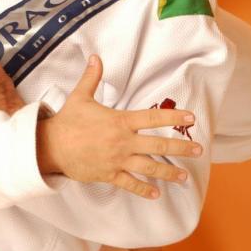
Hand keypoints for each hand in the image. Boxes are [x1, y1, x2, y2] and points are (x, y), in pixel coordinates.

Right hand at [37, 55, 201, 198]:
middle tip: (199, 149)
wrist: (51, 146)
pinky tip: (156, 194)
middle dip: (181, 148)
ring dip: (169, 172)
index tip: (190, 118)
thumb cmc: (67, 121)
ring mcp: (117, 160)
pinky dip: (144, 190)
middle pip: (158, 146)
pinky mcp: (109, 174)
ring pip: (149, 168)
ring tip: (184, 176)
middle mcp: (123, 142)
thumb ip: (92, 77)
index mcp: (120, 121)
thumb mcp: (80, 96)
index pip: (153, 118)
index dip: (173, 117)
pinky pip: (130, 183)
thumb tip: (95, 57)